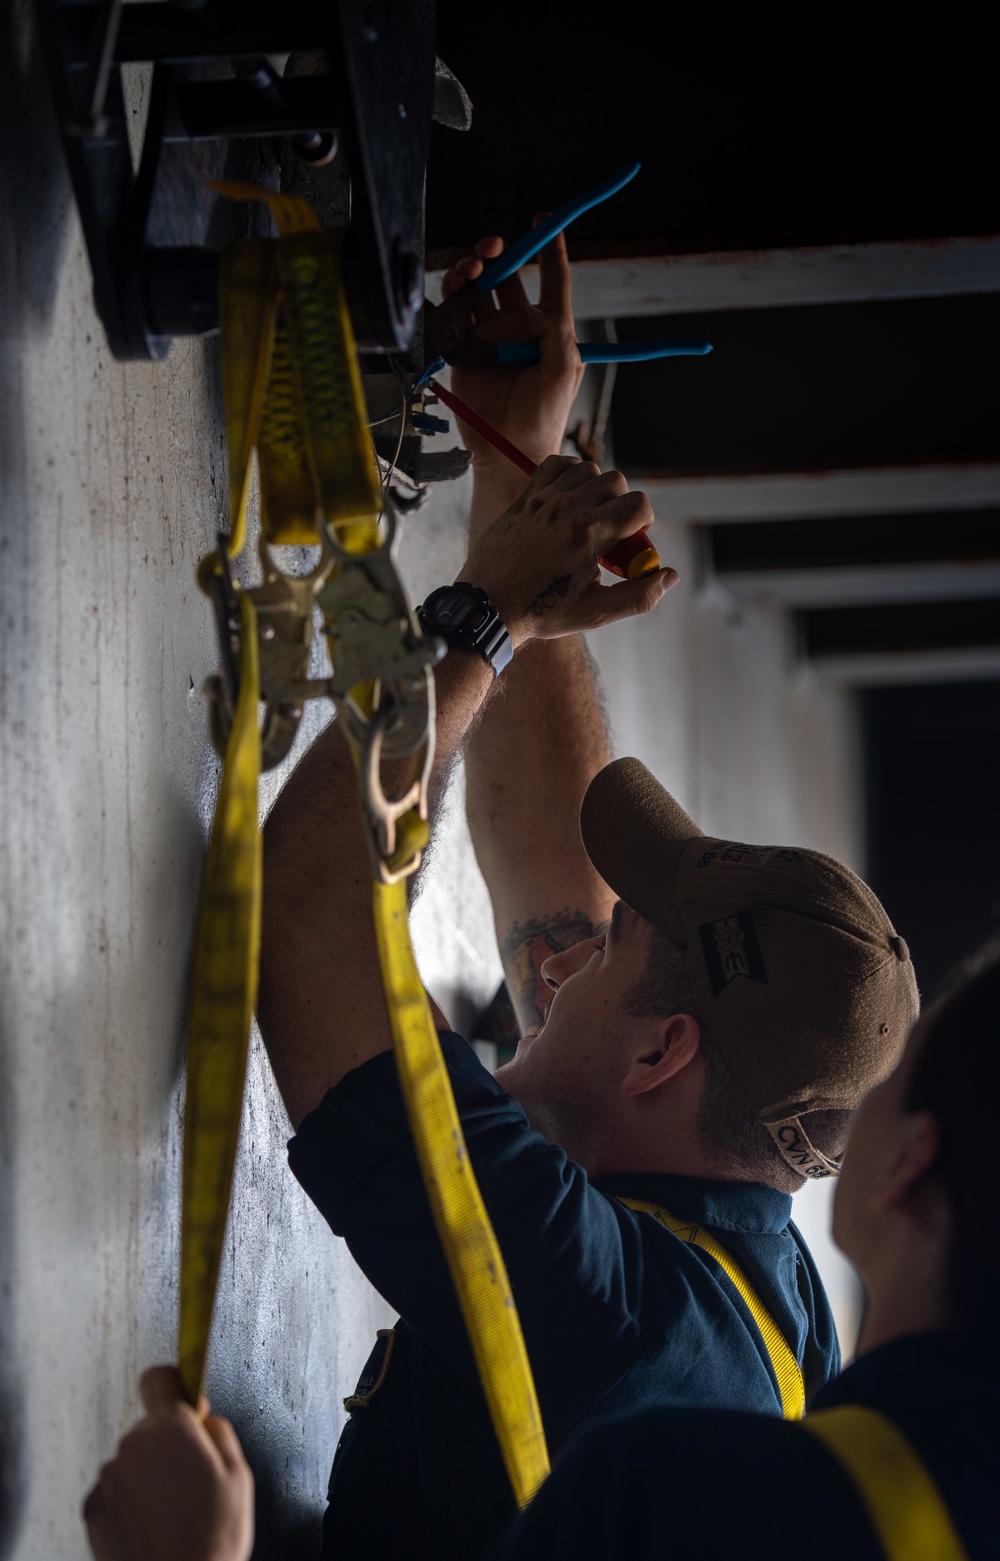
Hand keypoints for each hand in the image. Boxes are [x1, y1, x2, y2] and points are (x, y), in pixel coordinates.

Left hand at [83, 1367, 253, 1560]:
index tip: (187, 1407)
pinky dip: (129, 1502)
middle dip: (169, 1444)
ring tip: (172, 1513)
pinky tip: (151, 1526)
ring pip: (133, 1460)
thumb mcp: (240, 1476)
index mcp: (170, 1430)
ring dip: (149, 1475)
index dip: (174, 1387)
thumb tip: (204, 1417)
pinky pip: (115, 1490)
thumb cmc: (213, 1539)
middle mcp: (132, 1446)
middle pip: (150, 1427)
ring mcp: (109, 1479)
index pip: (158, 1378)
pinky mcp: (92, 1509)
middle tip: (192, 1481)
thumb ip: (220, 1431)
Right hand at [440, 222, 582, 486]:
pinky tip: (454, 291)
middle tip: (490, 249)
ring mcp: (489, 336)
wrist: (508, 448)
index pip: (552, 279)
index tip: (543, 219)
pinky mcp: (464, 349)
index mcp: (549, 327)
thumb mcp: (563, 369)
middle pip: (507, 276)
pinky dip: (451, 296)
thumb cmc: (544, 414)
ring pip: (478, 289)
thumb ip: (556, 332)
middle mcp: (518, 326)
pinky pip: (454, 314)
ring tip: (469, 271)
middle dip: (497, 254)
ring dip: (472, 271)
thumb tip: (533, 307)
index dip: (549, 248)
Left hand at [459, 456, 676, 648]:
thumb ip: (639, 596)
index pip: (638, 504)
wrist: (488, 607)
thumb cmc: (542, 612)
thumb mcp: (596, 613)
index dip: (643, 522)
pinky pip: (557, 464)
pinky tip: (568, 499)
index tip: (630, 541)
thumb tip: (671, 575)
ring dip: (596, 489)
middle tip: (608, 534)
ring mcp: (542, 500)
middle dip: (622, 505)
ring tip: (587, 518)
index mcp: (587, 536)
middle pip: (616, 481)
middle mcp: (565, 510)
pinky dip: (569, 474)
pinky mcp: (525, 497)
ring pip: (589, 469)